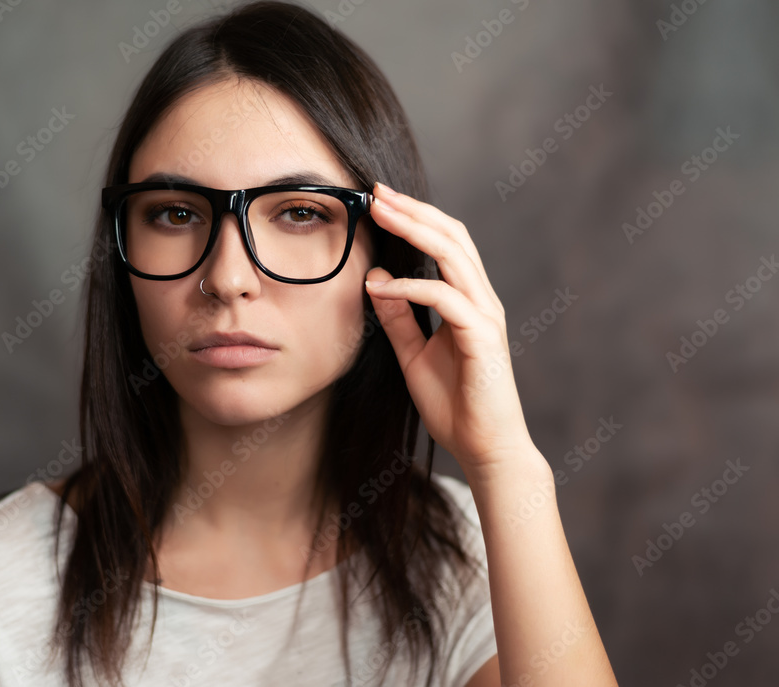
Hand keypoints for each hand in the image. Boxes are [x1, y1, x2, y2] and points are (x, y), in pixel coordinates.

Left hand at [364, 182, 536, 476]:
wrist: (484, 447)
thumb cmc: (454, 403)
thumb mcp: (414, 354)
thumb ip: (398, 317)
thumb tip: (374, 279)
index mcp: (468, 299)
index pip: (445, 243)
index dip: (414, 218)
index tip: (379, 201)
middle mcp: (481, 300)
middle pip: (452, 236)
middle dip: (413, 211)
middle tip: (377, 192)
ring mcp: (485, 316)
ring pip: (454, 256)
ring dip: (415, 230)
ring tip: (381, 214)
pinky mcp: (483, 337)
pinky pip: (446, 299)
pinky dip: (413, 287)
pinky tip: (384, 286)